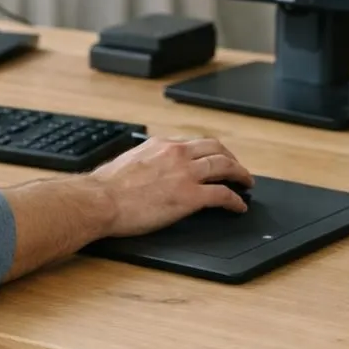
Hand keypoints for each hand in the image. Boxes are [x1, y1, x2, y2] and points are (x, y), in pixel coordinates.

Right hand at [89, 135, 252, 236]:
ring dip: (240, 174)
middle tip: (238, 169)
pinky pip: (222, 195)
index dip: (211, 151)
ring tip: (247, 183)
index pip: (195, 143)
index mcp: (161, 145)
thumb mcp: (130, 161)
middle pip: (216, 149)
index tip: (216, 158)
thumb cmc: (107, 187)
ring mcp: (185, 174)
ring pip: (224, 167)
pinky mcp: (190, 196)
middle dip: (231, 158)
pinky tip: (239, 205)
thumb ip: (148, 160)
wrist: (101, 200)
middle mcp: (176, 154)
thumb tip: (152, 168)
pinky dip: (235, 199)